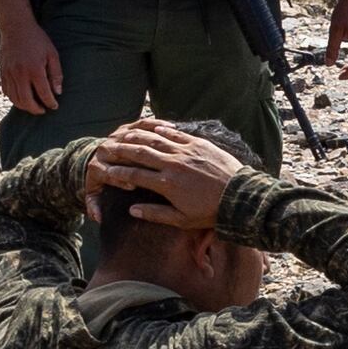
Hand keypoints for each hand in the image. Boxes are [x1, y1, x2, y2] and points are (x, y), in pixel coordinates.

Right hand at [0, 15, 65, 118]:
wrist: (16, 27)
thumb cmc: (37, 39)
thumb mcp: (52, 54)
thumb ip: (56, 74)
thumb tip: (57, 92)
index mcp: (34, 69)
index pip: (43, 93)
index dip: (50, 102)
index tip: (54, 106)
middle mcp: (20, 74)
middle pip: (26, 100)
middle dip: (36, 109)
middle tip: (43, 110)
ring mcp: (9, 74)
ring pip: (15, 98)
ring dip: (24, 106)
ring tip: (33, 106)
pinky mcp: (2, 72)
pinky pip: (6, 91)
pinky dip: (14, 98)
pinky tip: (22, 98)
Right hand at [94, 119, 242, 231]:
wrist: (239, 197)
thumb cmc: (210, 212)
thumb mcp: (182, 220)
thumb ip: (155, 214)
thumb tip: (132, 210)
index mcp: (166, 184)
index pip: (134, 175)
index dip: (118, 171)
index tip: (108, 169)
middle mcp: (172, 164)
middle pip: (140, 153)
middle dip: (122, 150)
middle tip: (109, 147)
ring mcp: (186, 152)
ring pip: (156, 140)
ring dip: (138, 136)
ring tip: (126, 135)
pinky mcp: (199, 144)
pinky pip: (176, 134)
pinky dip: (163, 130)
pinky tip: (154, 129)